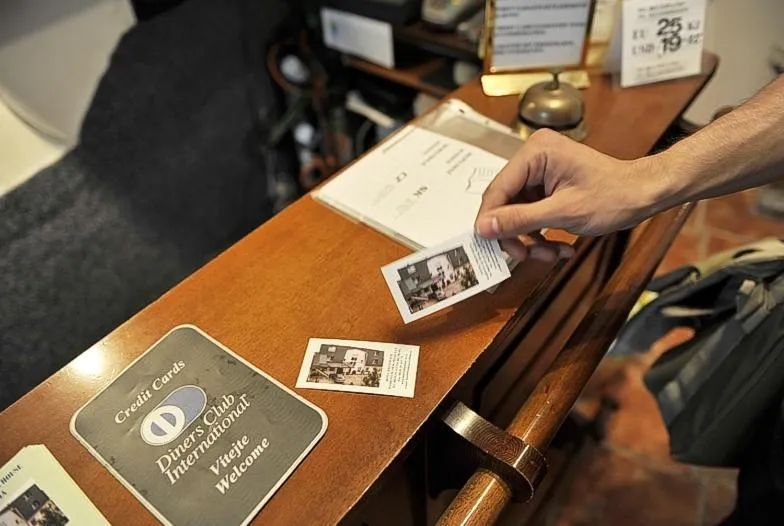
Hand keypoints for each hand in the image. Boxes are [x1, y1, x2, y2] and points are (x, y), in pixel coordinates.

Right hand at [475, 129, 667, 261]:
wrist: (643, 195)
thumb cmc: (614, 196)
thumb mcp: (563, 212)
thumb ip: (519, 219)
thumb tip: (483, 228)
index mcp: (535, 152)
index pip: (498, 190)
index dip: (491, 220)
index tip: (488, 246)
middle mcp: (533, 157)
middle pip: (505, 203)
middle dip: (516, 233)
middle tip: (526, 256)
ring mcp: (540, 172)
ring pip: (517, 213)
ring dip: (531, 238)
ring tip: (551, 254)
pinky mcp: (546, 186)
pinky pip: (531, 214)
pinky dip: (541, 234)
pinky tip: (559, 248)